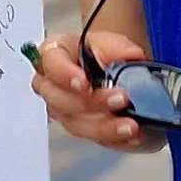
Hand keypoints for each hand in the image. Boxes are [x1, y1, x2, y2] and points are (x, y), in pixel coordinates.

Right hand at [29, 29, 162, 152]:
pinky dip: (113, 138)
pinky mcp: (79, 128)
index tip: (83, 82)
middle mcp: (51, 85)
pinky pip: (92, 138)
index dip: (65, 75)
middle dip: (91, 103)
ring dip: (103, 126)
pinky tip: (129, 136)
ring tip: (130, 125)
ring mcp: (62, 110)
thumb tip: (130, 55)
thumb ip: (118, 48)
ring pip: (75, 124)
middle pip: (59, 100)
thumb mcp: (111, 42)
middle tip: (119, 99)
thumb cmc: (101, 53)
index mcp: (53, 55)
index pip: (50, 63)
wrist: (111, 68)